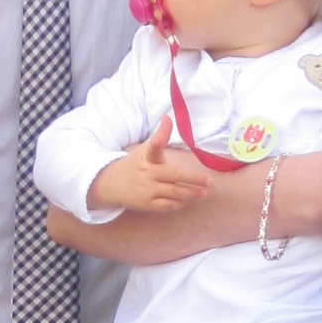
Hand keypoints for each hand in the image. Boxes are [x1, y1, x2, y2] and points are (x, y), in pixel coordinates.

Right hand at [88, 116, 214, 213]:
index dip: (161, 137)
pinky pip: (167, 205)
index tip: (166, 123)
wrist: (112, 184)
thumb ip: (160, 135)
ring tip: (203, 193)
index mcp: (148, 156)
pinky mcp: (146, 204)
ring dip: (190, 194)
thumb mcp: (145, 148)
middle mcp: (147, 172)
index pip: (154, 146)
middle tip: (209, 182)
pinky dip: (178, 203)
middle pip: (174, 176)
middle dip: (193, 180)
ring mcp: (147, 189)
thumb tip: (168, 117)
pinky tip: (187, 200)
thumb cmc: (136, 164)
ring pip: (174, 193)